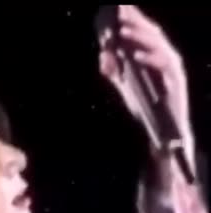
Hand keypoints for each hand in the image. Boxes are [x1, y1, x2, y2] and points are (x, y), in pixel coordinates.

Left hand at [99, 5, 193, 159]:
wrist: (162, 133)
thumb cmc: (147, 108)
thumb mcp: (125, 87)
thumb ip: (115, 71)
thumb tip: (103, 54)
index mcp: (156, 56)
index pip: (145, 32)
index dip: (133, 19)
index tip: (118, 8)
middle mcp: (167, 57)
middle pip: (153, 33)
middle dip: (135, 22)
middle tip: (119, 14)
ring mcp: (173, 69)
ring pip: (159, 45)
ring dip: (140, 37)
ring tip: (122, 32)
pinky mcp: (177, 81)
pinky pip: (164, 65)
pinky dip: (149, 58)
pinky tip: (134, 55)